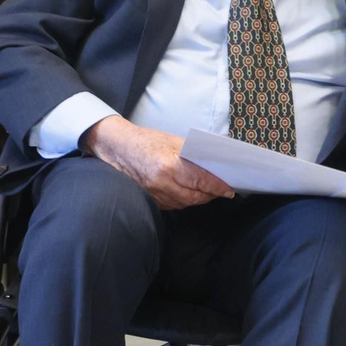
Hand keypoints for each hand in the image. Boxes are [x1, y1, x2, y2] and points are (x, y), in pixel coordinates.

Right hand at [80, 116, 233, 209]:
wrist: (116, 148)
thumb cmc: (145, 141)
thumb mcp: (173, 141)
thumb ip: (193, 155)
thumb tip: (214, 164)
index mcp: (168, 165)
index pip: (200, 181)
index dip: (217, 186)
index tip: (229, 189)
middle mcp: (161, 184)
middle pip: (195, 196)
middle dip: (211, 195)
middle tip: (223, 190)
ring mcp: (154, 195)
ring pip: (185, 203)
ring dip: (200, 199)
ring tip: (210, 192)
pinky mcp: (150, 201)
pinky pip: (174, 204)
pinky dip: (185, 200)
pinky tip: (192, 193)